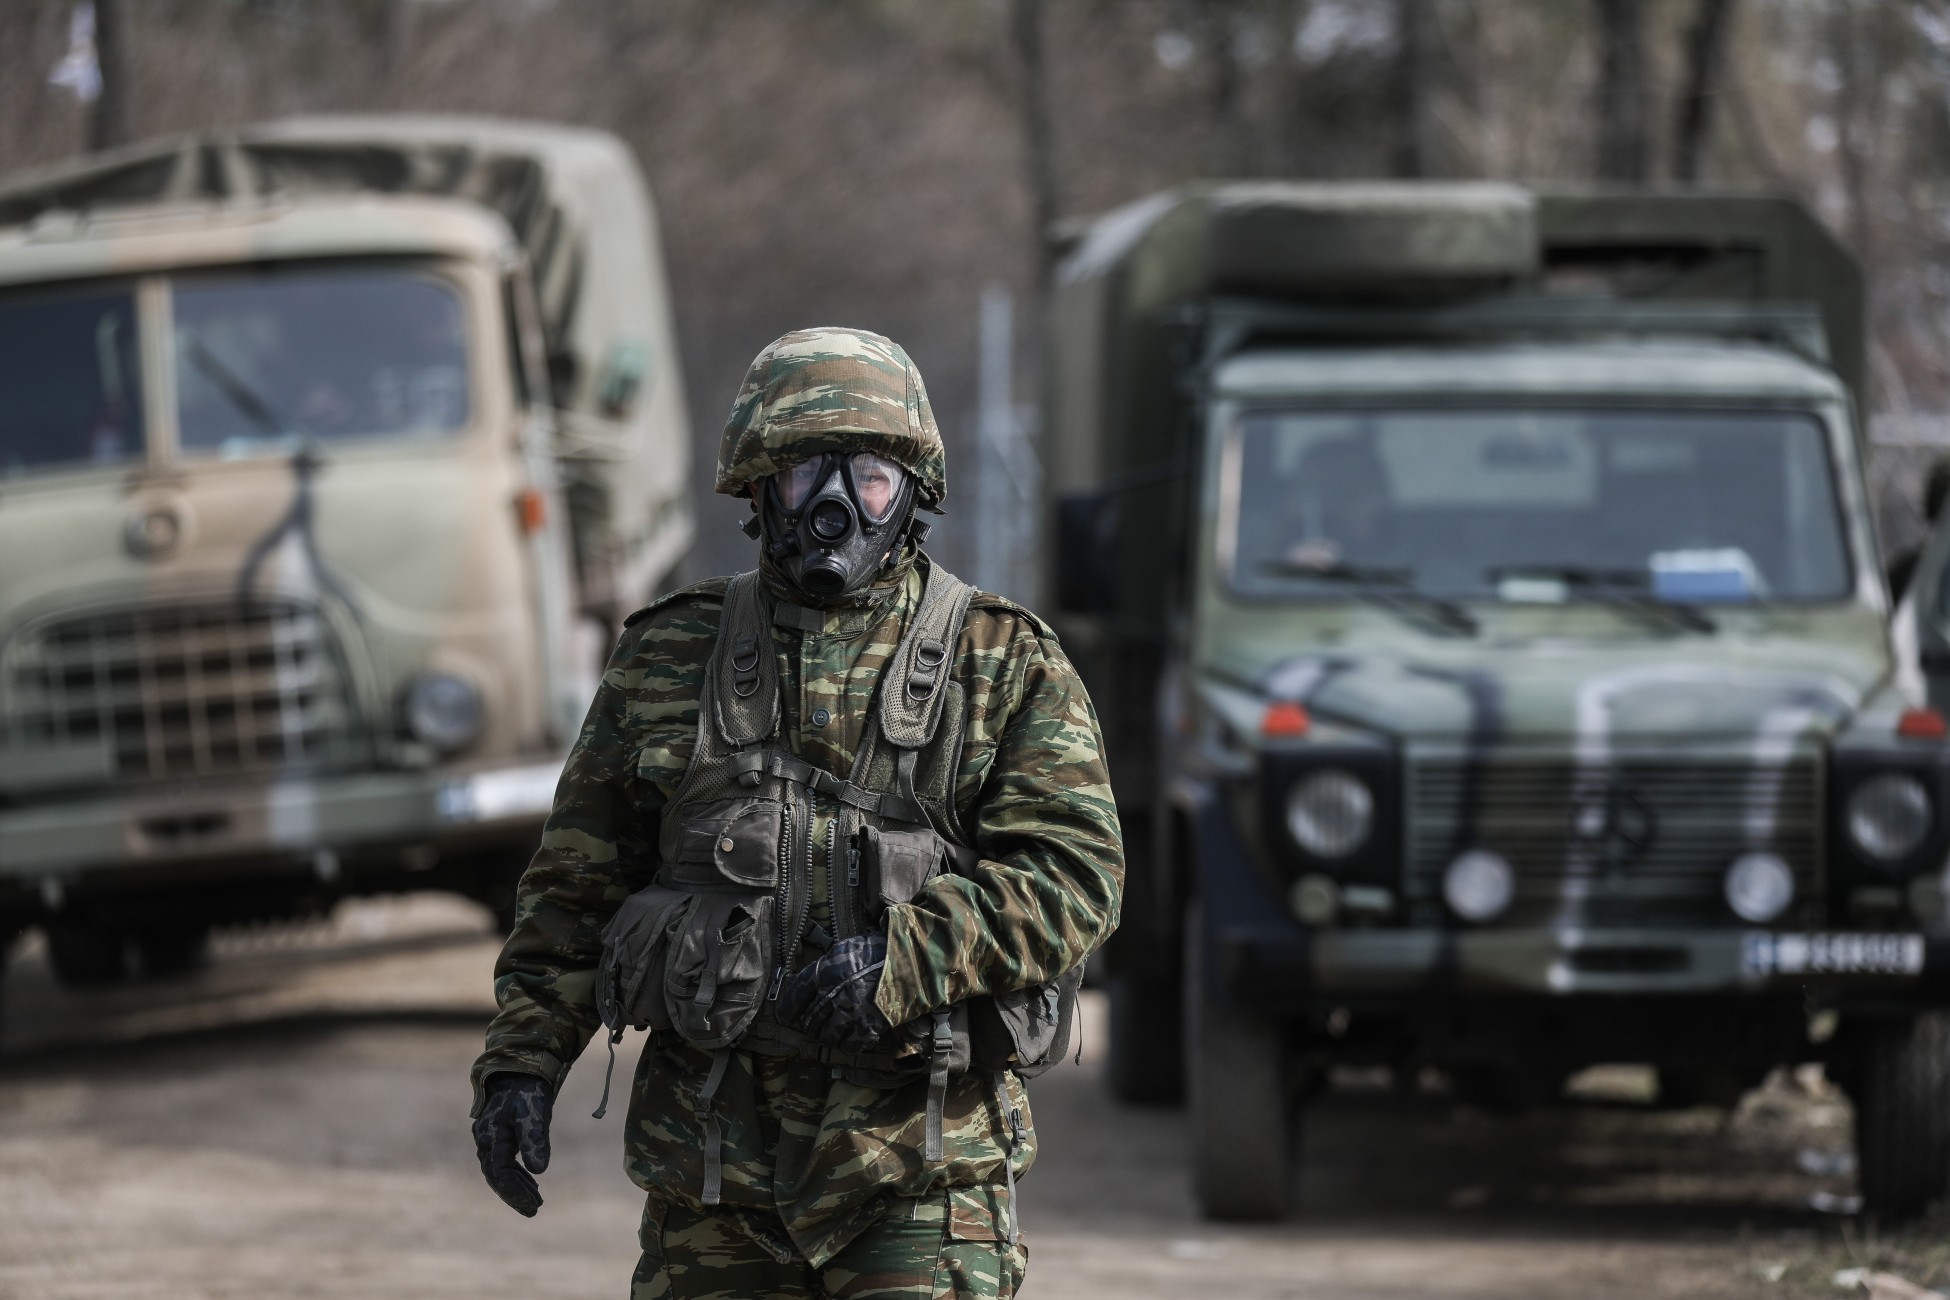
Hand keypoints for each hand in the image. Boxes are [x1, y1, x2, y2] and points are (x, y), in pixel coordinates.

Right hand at [473, 1072, 553, 1216]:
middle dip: (514, 1195)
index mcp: (491, 1137)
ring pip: (500, 1171)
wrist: (520, 1068)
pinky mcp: (499, 1135)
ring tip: (536, 1202)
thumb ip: (535, 1140)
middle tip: (533, 1211)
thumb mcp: (534, 1114)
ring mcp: (491, 1138)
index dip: (515, 1191)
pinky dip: (517, 1174)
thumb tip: (539, 1170)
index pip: (500, 1173)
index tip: (531, 1206)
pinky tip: (531, 1182)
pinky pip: (504, 1162)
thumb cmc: (527, 1091)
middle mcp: (486, 1141)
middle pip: (497, 1176)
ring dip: (516, 1187)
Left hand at [776, 933, 905, 1053]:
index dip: (787, 1008)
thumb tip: (804, 985)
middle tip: (813, 1022)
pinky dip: (847, 1043)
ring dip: (826, 1034)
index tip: (786, 1015)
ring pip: (826, 1035)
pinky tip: (850, 1036)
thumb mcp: (844, 949)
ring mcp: (852, 1013)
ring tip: (832, 1029)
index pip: (795, 995)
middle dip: (809, 1023)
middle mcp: (835, 994)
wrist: (912, 962)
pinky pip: (849, 1046)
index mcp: (826, 971)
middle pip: (809, 1019)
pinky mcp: (869, 1028)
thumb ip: (823, 968)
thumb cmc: (877, 952)